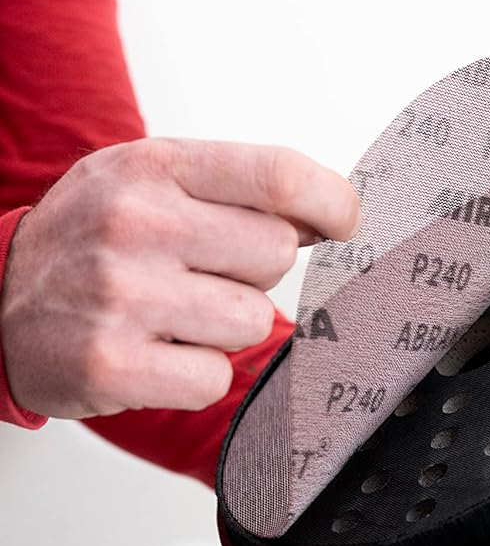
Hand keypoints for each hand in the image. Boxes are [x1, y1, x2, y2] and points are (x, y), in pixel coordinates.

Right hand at [0, 138, 359, 418]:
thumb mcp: (148, 183)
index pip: (277, 175)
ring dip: (223, 329)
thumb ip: (234, 190)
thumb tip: (330, 215)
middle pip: (275, 255)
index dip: (330, 202)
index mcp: (153, 167)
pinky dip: (194, 376)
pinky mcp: (112, 366)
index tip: (344, 222)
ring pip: (250, 322)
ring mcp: (122, 296)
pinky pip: (213, 379)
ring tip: (170, 315)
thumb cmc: (89, 241)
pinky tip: (154, 354)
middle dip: (253, 273)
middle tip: (199, 275)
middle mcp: (136, 224)